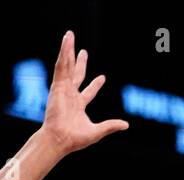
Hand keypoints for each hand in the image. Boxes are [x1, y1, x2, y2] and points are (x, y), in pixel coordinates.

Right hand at [41, 31, 127, 153]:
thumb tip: (126, 125)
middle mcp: (70, 96)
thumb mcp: (98, 131)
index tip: (102, 77)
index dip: (96, 85)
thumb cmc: (75, 139)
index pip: (88, 92)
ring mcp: (63, 89)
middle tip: (84, 51)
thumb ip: (111, 126)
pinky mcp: (57, 86)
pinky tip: (66, 42)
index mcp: (78, 105)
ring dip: (68, 50)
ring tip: (69, 36)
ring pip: (67, 66)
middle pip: (76, 75)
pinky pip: (61, 66)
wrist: (60, 139)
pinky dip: (63, 53)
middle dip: (80, 63)